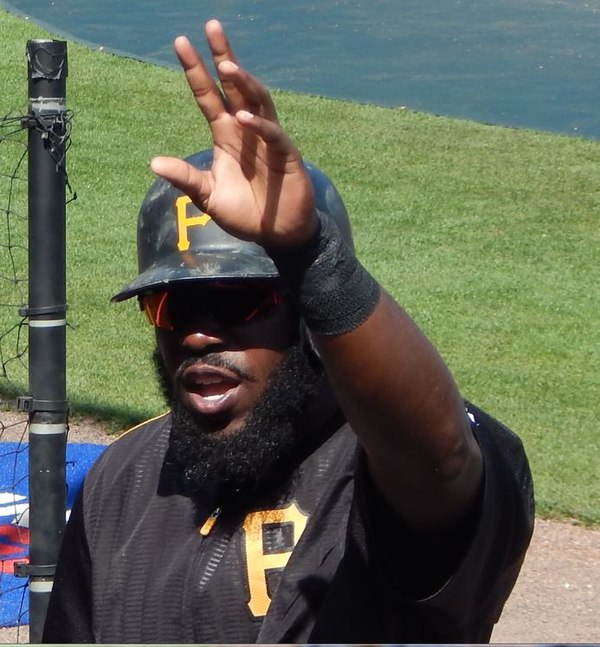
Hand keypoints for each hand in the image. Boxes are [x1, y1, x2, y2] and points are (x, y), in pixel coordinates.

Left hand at [150, 19, 317, 247]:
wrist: (277, 234)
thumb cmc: (244, 212)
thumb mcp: (208, 196)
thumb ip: (186, 178)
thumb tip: (154, 162)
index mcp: (225, 135)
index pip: (208, 96)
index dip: (195, 70)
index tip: (181, 42)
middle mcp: (246, 130)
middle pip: (234, 86)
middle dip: (223, 56)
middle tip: (211, 26)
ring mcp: (267, 140)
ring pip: (257, 100)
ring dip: (244, 82)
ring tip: (227, 65)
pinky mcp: (286, 155)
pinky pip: (273, 133)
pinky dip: (260, 125)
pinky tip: (244, 117)